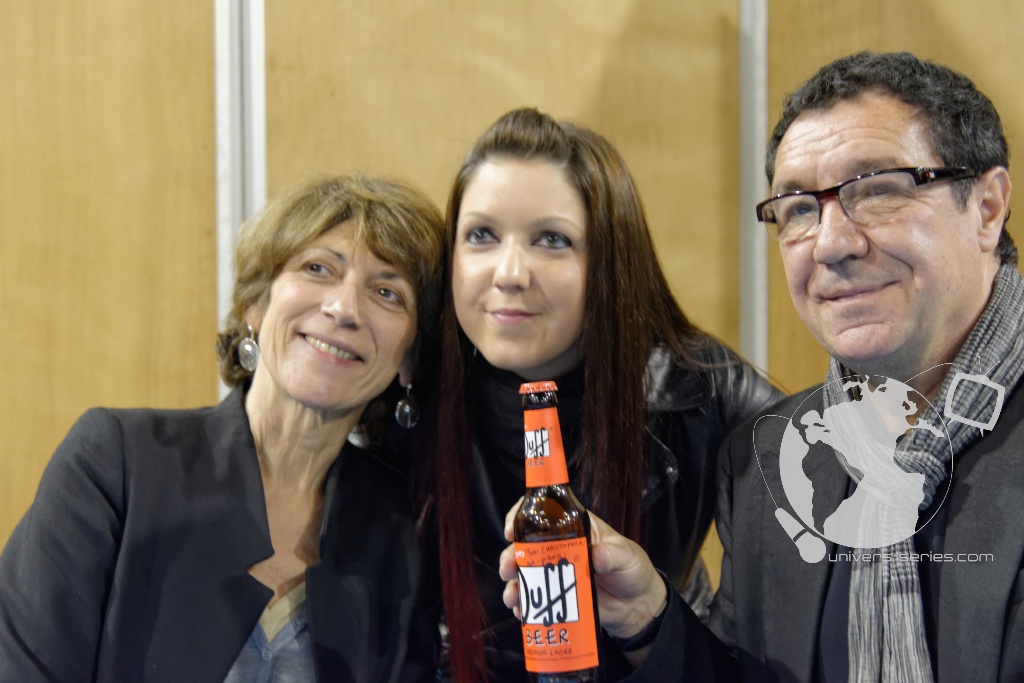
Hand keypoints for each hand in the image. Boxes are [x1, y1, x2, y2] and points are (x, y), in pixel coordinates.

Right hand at [498, 499, 668, 638]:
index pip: (545, 513)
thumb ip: (612, 555)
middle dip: (511, 556)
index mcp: (576, 528)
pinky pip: (535, 600)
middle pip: (527, 545)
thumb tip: (596, 556)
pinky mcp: (557, 598)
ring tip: (513, 596)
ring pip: (525, 573)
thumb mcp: (627, 556)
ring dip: (514, 584)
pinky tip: (523, 612)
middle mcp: (560, 548)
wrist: (639, 607)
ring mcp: (556, 574)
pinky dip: (524, 606)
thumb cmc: (634, 571)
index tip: (512, 529)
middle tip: (508, 569)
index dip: (524, 515)